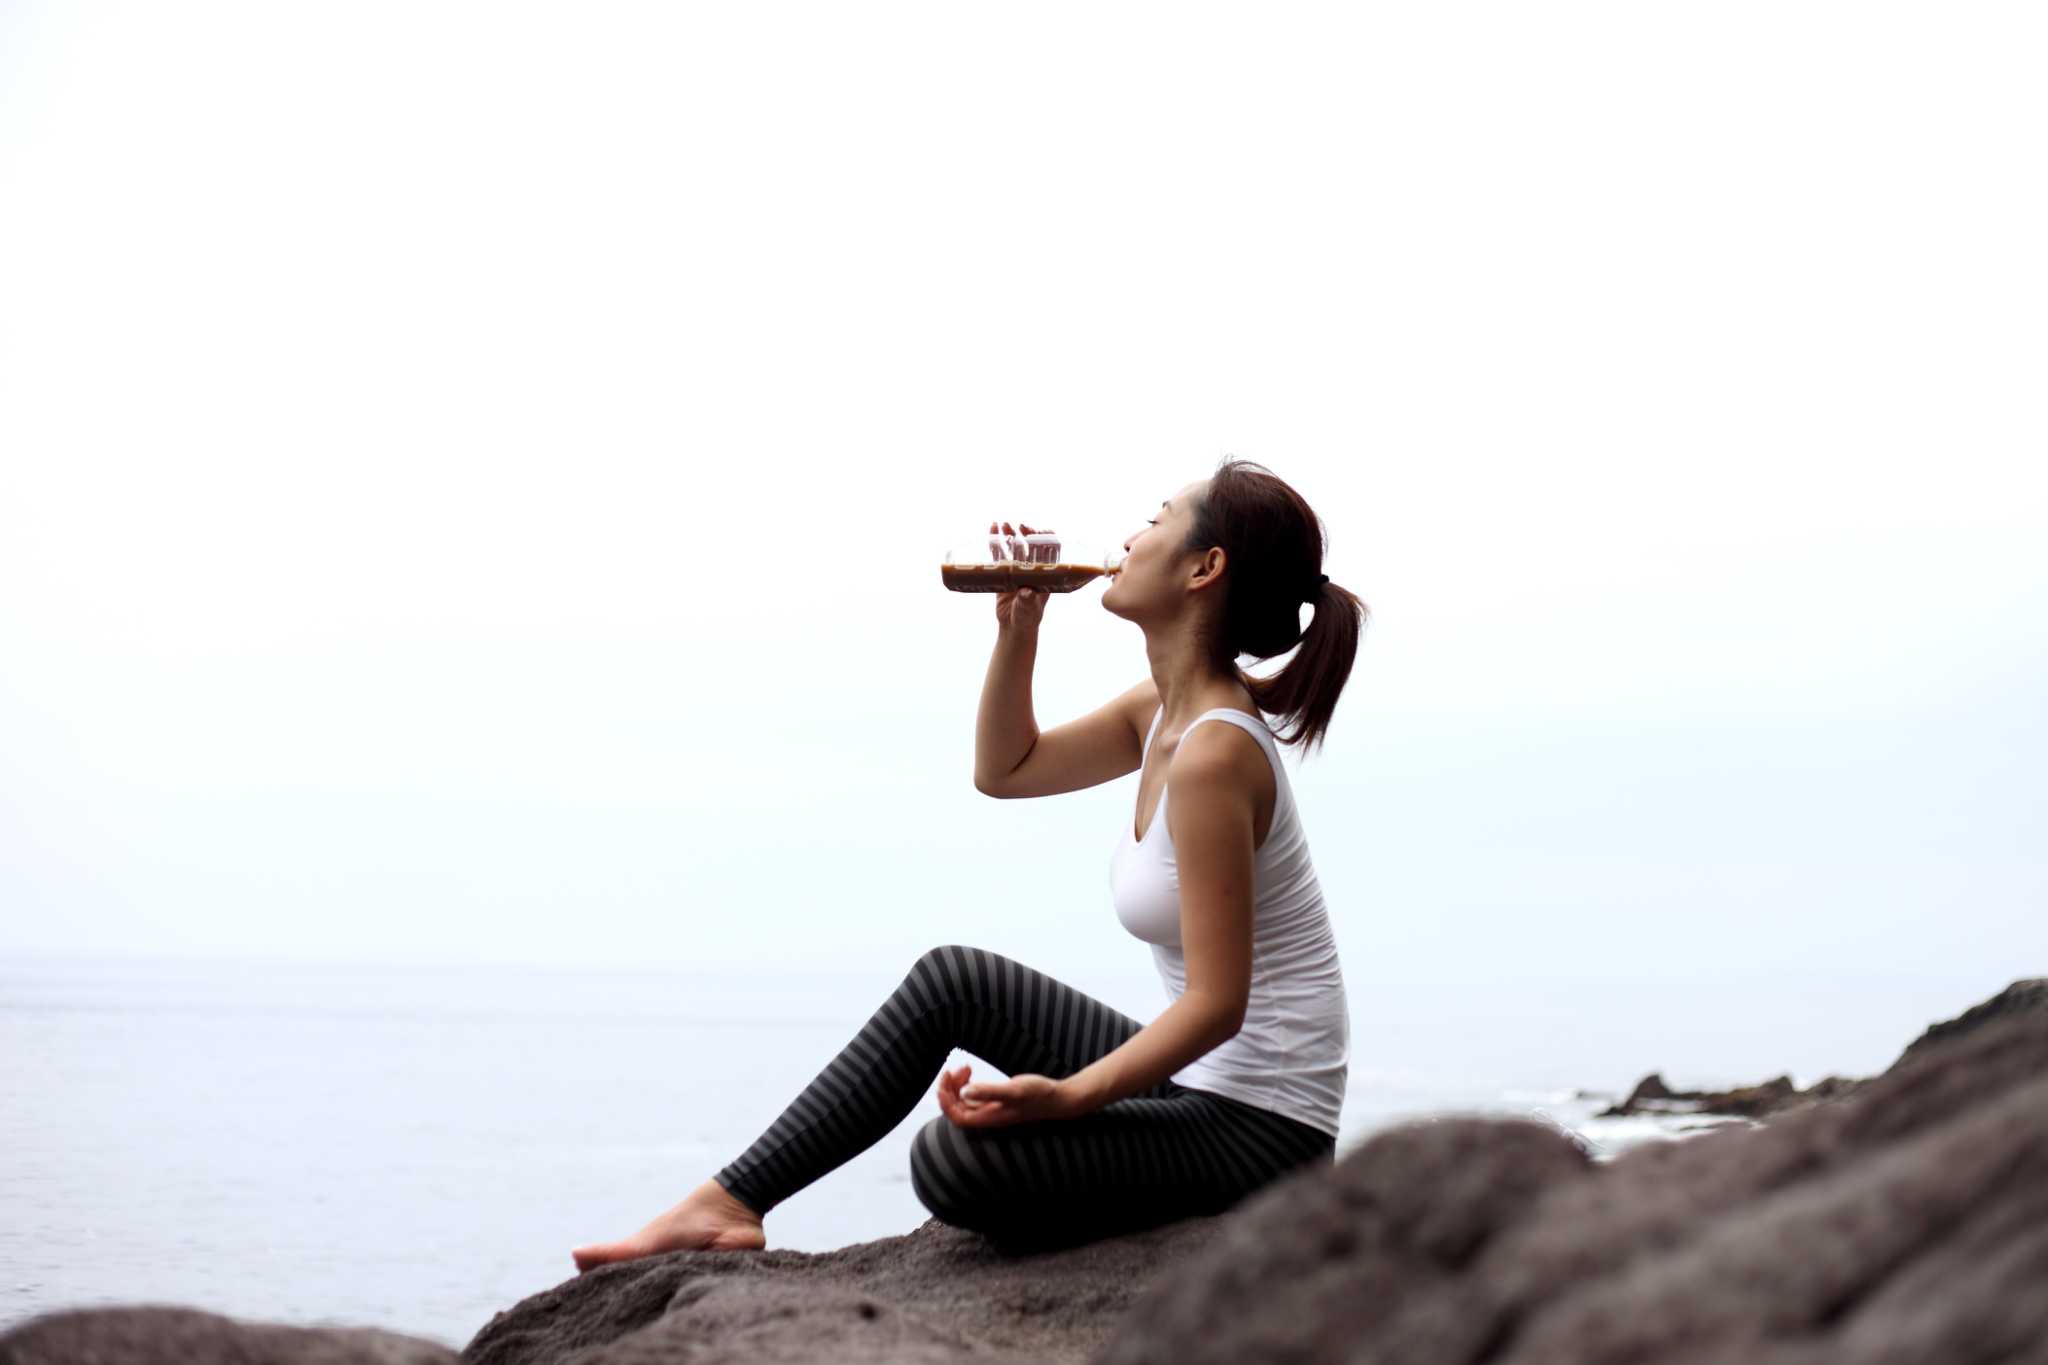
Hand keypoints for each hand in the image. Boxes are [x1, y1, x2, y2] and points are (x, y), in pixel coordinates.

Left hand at [935, 1063, 1076, 1127]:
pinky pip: (973, 1095)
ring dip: (957, 1085)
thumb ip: (989, 1091)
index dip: (945, 1100)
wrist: (1058, 1098)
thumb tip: (964, 1092)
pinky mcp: (996, 1101)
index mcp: (988, 1118)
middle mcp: (987, 1117)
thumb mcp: (1014, 1090)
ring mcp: (991, 1109)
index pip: (956, 1116)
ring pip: (963, 1101)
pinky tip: (971, 1072)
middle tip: (954, 1069)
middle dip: (950, 1089)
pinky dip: (967, 1084)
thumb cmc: (1038, 1095)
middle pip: (956, 1108)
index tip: (945, 1078)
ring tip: (965, 1067)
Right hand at [992, 520, 1051, 633]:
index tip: (1040, 530)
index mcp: (1045, 574)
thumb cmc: (1027, 618)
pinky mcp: (1004, 572)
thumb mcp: (1028, 610)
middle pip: (1032, 545)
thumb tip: (1026, 591)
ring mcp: (1018, 569)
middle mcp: (1033, 568)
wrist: (1014, 627)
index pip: (1051, 551)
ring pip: (1015, 546)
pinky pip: (1000, 554)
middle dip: (1026, 533)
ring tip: (1002, 524)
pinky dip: (996, 542)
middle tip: (1019, 525)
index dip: (1047, 539)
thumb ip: (1027, 601)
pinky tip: (992, 530)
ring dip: (1010, 533)